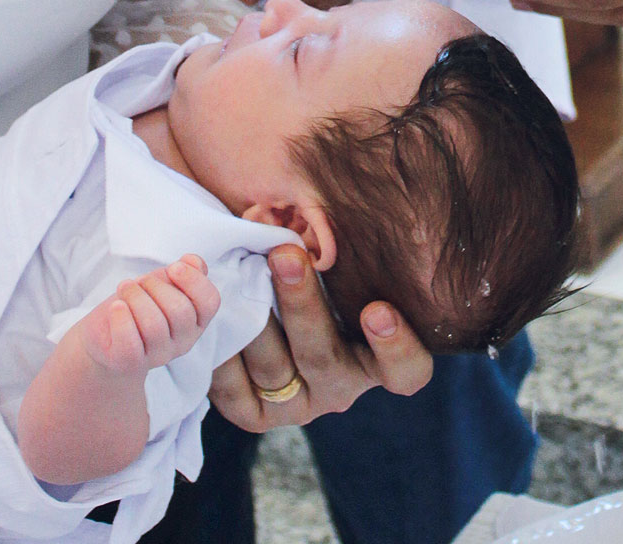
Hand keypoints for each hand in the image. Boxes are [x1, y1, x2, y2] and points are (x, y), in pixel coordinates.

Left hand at [81, 256, 219, 375]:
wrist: (106, 336)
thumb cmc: (140, 306)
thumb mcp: (163, 282)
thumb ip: (185, 271)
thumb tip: (193, 261)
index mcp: (197, 321)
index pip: (210, 302)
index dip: (194, 280)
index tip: (173, 267)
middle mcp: (183, 342)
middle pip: (180, 311)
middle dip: (156, 286)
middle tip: (140, 281)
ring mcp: (158, 356)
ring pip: (153, 324)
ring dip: (135, 296)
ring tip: (124, 288)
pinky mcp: (130, 363)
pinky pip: (130, 342)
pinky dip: (121, 318)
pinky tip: (116, 306)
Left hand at [209, 244, 431, 431]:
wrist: (257, 293)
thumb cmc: (315, 267)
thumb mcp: (335, 259)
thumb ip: (334, 246)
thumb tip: (315, 209)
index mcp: (378, 358)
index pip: (407, 371)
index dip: (396, 347)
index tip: (377, 309)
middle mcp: (341, 385)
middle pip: (325, 357)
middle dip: (303, 304)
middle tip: (285, 254)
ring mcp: (297, 403)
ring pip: (276, 369)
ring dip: (256, 321)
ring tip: (240, 277)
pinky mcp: (255, 413)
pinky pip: (234, 391)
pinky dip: (222, 355)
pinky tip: (215, 318)